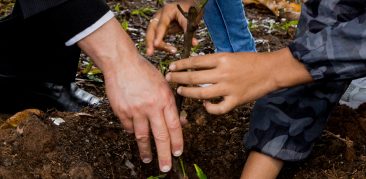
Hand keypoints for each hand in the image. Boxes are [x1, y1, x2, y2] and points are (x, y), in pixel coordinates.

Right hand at [78, 18, 182, 171]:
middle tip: (166, 167)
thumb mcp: (164, 85)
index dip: (177, 142)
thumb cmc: (144, 71)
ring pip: (142, 136)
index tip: (178, 153)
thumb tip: (180, 122)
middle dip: (164, 155)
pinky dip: (132, 132)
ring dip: (145, 150)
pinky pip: (128, 128)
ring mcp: (135, 110)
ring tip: (147, 159)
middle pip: (160, 136)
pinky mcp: (122, 112)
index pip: (174, 127)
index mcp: (165, 99)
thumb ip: (172, 104)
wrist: (122, 63)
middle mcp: (151, 107)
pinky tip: (134, 135)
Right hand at [146, 1, 198, 55]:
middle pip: (151, 29)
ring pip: (152, 34)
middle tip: (149, 53)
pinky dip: (159, 43)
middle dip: (149, 41)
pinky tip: (162, 50)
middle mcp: (160, 15)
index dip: (159, 35)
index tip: (156, 44)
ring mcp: (159, 21)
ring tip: (152, 53)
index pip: (161, 25)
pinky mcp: (160, 27)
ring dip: (154, 44)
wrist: (189, 5)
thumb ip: (190, 32)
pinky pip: (157, 36)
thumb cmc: (190, 10)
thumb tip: (194, 44)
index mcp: (167, 11)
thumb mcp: (190, 19)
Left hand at [166, 48, 312, 113]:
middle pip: (194, 77)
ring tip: (180, 91)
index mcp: (222, 59)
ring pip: (201, 93)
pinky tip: (205, 105)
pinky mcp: (236, 100)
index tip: (171, 67)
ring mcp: (229, 88)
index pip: (195, 61)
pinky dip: (210, 108)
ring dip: (188, 92)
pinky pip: (218, 108)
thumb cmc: (250, 61)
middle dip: (178, 78)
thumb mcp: (230, 56)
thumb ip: (214, 62)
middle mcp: (223, 73)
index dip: (180, 65)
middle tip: (169, 78)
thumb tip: (195, 67)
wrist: (270, 70)